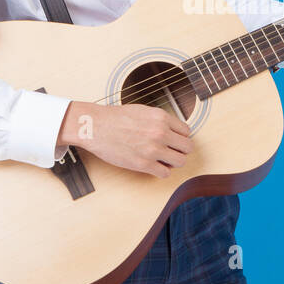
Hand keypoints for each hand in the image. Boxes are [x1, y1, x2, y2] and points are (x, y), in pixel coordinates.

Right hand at [58, 100, 192, 177]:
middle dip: (180, 150)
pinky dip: (162, 171)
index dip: (180, 137)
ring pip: (180, 161)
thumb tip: (173, 131)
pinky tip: (154, 166)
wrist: (96, 126)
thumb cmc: (115, 118)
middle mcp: (160, 132)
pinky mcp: (143, 164)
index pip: (186, 132)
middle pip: (187, 148)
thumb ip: (160, 120)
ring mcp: (153, 149)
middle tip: (171, 152)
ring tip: (163, 160)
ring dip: (173, 162)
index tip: (173, 141)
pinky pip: (165, 173)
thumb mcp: (143, 111)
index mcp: (161, 117)